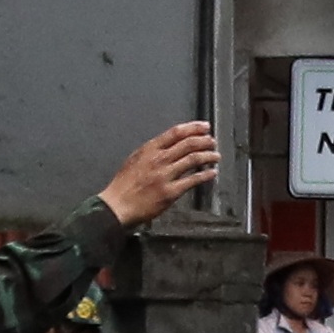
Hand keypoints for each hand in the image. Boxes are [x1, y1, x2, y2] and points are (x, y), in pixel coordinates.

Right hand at [101, 121, 221, 227]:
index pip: (176, 132)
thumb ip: (152, 151)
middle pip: (188, 144)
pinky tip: (212, 173)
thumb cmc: (123, 185)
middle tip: (212, 141)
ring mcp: (165, 176)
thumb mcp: (135, 159)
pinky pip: (192, 180)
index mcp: (149, 149)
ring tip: (216, 156)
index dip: (193, 128)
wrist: (117, 205)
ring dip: (208, 156)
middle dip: (204, 141)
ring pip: (193, 159)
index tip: (204, 127)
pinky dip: (205, 175)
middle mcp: (159, 160)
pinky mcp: (170, 192)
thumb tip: (169, 145)